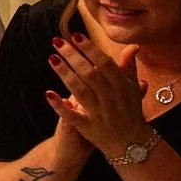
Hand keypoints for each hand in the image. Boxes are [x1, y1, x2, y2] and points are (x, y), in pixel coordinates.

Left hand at [45, 35, 150, 157]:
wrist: (132, 145)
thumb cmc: (130, 111)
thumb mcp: (132, 89)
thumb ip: (128, 67)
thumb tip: (132, 46)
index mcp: (121, 87)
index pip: (105, 64)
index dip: (91, 49)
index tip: (76, 35)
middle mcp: (110, 98)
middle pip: (90, 74)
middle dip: (73, 57)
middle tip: (57, 41)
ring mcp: (99, 113)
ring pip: (80, 91)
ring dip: (65, 74)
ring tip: (51, 58)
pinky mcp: (88, 127)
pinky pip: (73, 116)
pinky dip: (60, 106)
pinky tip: (48, 93)